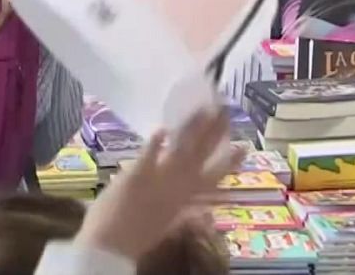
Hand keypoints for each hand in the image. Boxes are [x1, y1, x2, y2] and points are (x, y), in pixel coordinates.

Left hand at [76, 105, 243, 264]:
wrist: (110, 247)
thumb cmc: (138, 239)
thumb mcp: (169, 227)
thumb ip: (188, 216)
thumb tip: (208, 212)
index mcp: (187, 199)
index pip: (215, 176)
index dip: (231, 161)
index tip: (244, 145)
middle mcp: (178, 185)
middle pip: (200, 154)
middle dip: (214, 131)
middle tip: (225, 111)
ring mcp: (158, 177)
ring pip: (181, 148)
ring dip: (193, 128)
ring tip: (204, 109)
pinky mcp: (136, 173)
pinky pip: (149, 153)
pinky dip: (156, 141)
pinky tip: (163, 127)